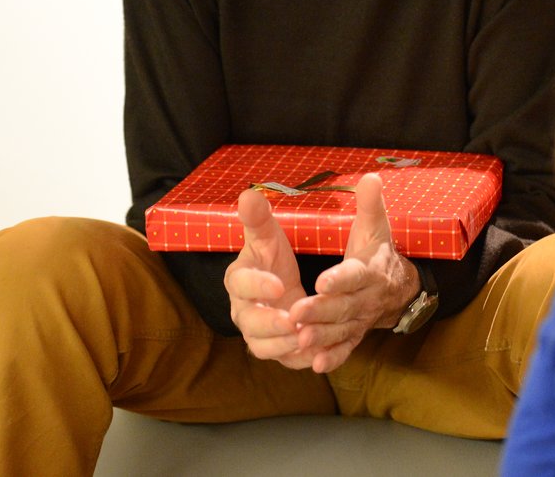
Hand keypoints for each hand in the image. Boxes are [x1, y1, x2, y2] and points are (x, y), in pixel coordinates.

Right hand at [224, 186, 315, 368]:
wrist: (288, 283)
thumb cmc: (274, 258)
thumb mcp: (270, 236)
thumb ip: (259, 219)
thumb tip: (248, 194)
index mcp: (239, 279)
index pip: (239, 284)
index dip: (257, 286)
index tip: (280, 284)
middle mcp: (243, 309)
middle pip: (248, 322)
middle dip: (270, 323)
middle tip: (294, 320)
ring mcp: (257, 332)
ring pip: (263, 347)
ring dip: (283, 346)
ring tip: (305, 338)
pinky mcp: (275, 349)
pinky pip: (284, 360)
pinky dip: (298, 360)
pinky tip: (315, 355)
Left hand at [289, 173, 418, 373]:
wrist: (400, 288)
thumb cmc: (378, 253)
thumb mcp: (376, 227)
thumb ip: (370, 205)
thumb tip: (371, 176)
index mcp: (369, 269)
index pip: (355, 275)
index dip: (340, 279)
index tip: (321, 281)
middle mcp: (367, 298)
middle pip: (344, 306)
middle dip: (320, 311)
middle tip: (295, 313)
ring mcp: (362, 320)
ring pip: (341, 330)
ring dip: (322, 337)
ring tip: (300, 339)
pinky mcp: (356, 336)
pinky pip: (346, 349)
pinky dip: (333, 358)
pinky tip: (316, 365)